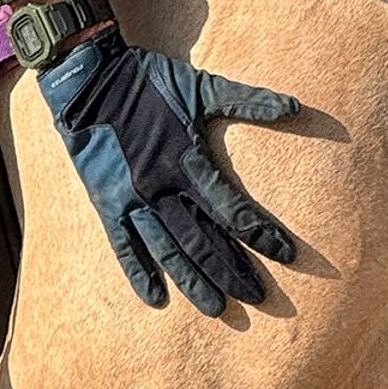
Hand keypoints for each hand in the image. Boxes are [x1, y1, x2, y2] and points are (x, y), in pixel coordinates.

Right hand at [34, 26, 299, 315]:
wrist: (91, 79)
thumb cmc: (151, 81)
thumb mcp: (203, 86)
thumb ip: (249, 101)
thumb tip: (297, 106)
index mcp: (189, 161)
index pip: (234, 209)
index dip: (262, 234)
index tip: (287, 255)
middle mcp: (163, 187)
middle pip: (205, 240)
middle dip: (234, 270)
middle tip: (259, 297)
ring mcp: (133, 199)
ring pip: (169, 251)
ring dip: (194, 281)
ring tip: (218, 309)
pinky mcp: (108, 203)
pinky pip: (125, 247)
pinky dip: (139, 273)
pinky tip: (156, 299)